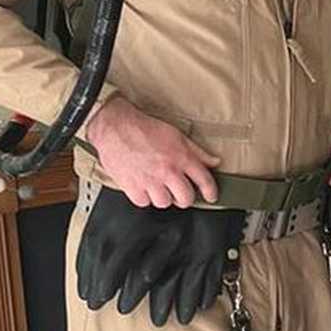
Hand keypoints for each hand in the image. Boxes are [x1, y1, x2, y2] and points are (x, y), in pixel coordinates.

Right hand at [80, 97, 220, 208]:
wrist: (115, 126)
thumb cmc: (144, 129)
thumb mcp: (177, 135)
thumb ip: (197, 152)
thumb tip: (214, 161)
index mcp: (181, 158)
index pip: (204, 181)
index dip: (211, 192)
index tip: (211, 197)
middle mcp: (167, 172)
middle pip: (185, 199)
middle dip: (184, 197)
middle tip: (180, 191)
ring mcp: (149, 181)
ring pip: (164, 203)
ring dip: (163, 197)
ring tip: (159, 186)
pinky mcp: (132, 187)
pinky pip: (143, 202)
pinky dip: (144, 197)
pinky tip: (143, 186)